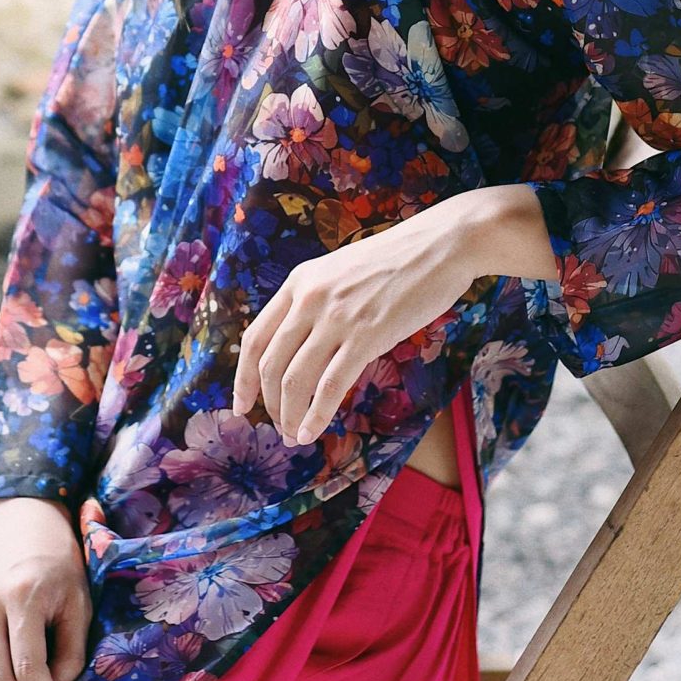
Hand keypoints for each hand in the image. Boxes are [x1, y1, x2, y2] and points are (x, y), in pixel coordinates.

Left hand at [232, 189, 530, 446]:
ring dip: (290, 415)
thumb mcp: (338, 273)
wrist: (439, 246)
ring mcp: (337, 318)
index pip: (254, 339)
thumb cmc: (395, 261)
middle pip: (270, 365)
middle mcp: (309, 299)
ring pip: (296, 380)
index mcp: (298, 283)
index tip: (241, 404)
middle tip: (278, 427)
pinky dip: (317, 414)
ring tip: (295, 435)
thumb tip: (301, 346)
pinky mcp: (367, 335)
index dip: (243, 378)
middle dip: (269, 403)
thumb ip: (315, 303)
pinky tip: (314, 431)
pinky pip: (331, 385)